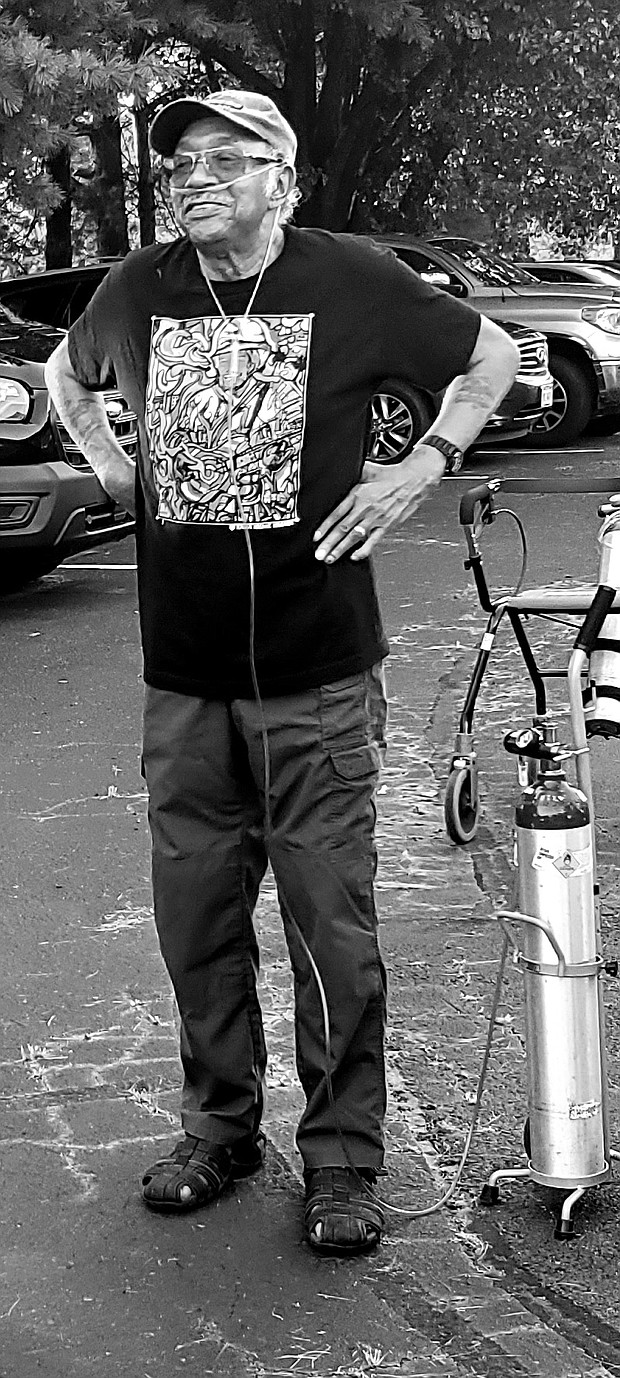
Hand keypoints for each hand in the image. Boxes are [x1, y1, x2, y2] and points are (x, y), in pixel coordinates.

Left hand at [313, 446, 444, 562]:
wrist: (414, 480)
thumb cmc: (392, 475)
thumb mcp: (367, 470)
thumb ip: (351, 474)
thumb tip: (338, 471)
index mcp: (357, 494)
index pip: (336, 513)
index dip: (325, 527)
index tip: (316, 537)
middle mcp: (365, 508)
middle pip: (342, 528)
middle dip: (329, 543)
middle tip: (318, 554)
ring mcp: (376, 518)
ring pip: (354, 537)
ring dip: (341, 549)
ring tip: (330, 558)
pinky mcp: (386, 525)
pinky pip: (373, 541)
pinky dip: (363, 550)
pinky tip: (354, 557)